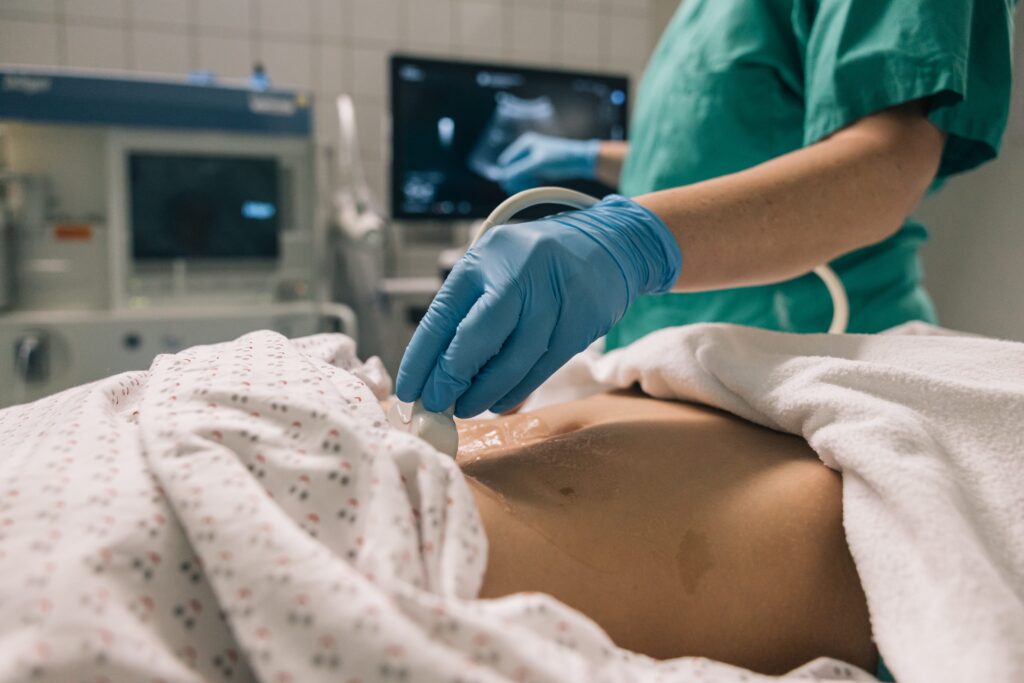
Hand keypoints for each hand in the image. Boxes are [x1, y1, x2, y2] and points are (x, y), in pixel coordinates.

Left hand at [395, 195, 681, 417]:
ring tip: (465, 409)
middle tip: (436, 405)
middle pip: (478, 336)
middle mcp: (519, 271)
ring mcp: (555, 294)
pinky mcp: (583, 319)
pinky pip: (544, 365)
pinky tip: (499, 401)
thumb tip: (434, 371)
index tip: (408, 391)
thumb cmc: (535, 264)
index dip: (421, 358)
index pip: (443, 314)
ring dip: (485, 392)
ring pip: (514, 358)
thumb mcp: (495, 268)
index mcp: (485, 258)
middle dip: (452, 379)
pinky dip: (517, 389)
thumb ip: (467, 309)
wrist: (608, 244)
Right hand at [496, 133, 600, 193]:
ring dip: (522, 181)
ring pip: (519, 173)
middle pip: (511, 168)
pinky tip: (536, 184)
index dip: (508, 175)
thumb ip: (518, 171)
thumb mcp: (537, 165)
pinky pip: (527, 176)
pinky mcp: (539, 165)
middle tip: (525, 187)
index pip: (506, 162)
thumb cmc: (560, 159)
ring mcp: (533, 156)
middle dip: (516, 179)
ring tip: (533, 185)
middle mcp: (527, 148)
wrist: (581, 160)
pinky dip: (529, 181)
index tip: (518, 185)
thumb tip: (502, 178)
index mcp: (524, 143)